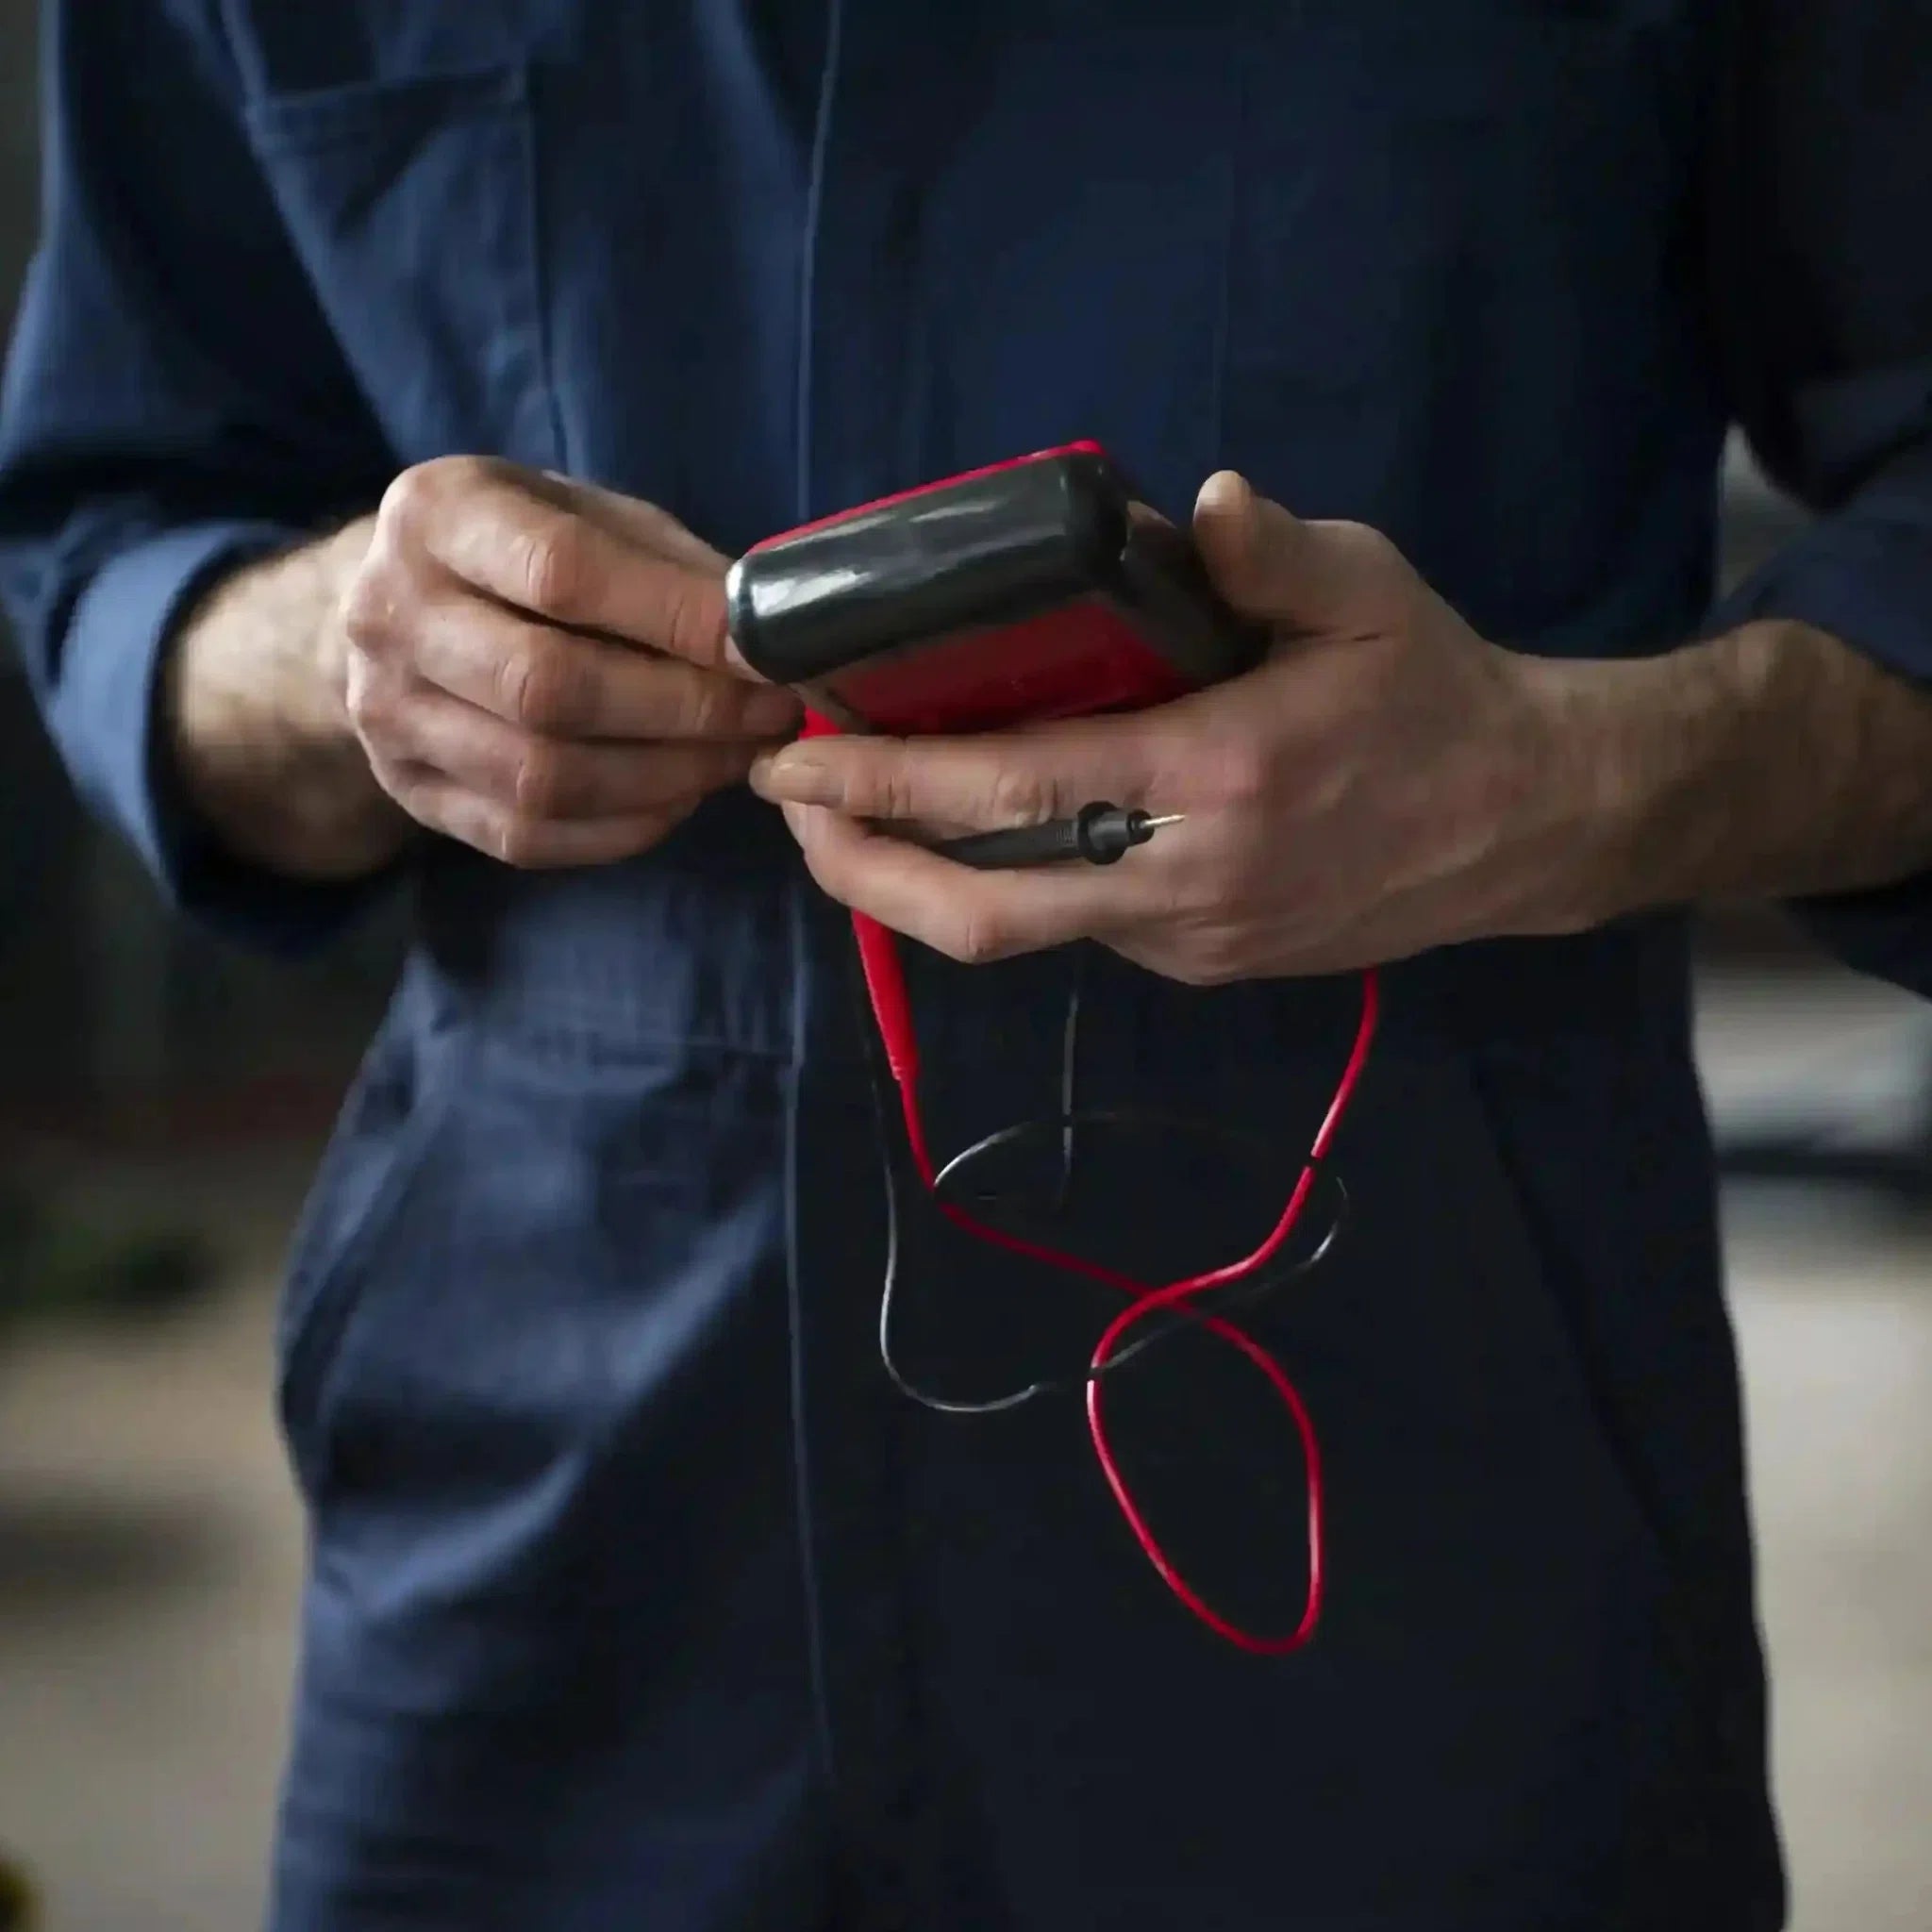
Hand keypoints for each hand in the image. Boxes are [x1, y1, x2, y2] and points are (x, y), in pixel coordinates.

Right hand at [341, 457, 799, 866]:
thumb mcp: (584, 515)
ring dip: (667, 776)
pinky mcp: (410, 792)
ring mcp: (387, 715)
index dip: (679, 620)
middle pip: (549, 689)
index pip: (563, 574)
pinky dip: (625, 826)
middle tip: (771, 715)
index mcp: (437, 515)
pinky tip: (680, 795)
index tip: (768, 651)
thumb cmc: (518, 550)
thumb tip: (773, 635)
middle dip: (686, 711)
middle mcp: (389, 615)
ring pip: (543, 777)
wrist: (394, 608)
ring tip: (739, 756)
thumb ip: (669, 565)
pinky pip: (530, 834)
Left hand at [750, 473, 1597, 982]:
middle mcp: (1189, 878)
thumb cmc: (1438, 693)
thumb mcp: (1373, 589)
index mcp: (1218, 774)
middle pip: (981, 907)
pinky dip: (1002, 885)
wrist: (1527, 824)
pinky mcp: (1202, 964)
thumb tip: (1198, 503)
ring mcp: (1192, 937)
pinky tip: (971, 831)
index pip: (1011, 789)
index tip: (796, 757)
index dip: (886, 782)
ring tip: (850, 822)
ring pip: (1017, 933)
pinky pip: (1075, 930)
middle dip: (860, 867)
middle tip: (791, 806)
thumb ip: (1274, 552)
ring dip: (914, 886)